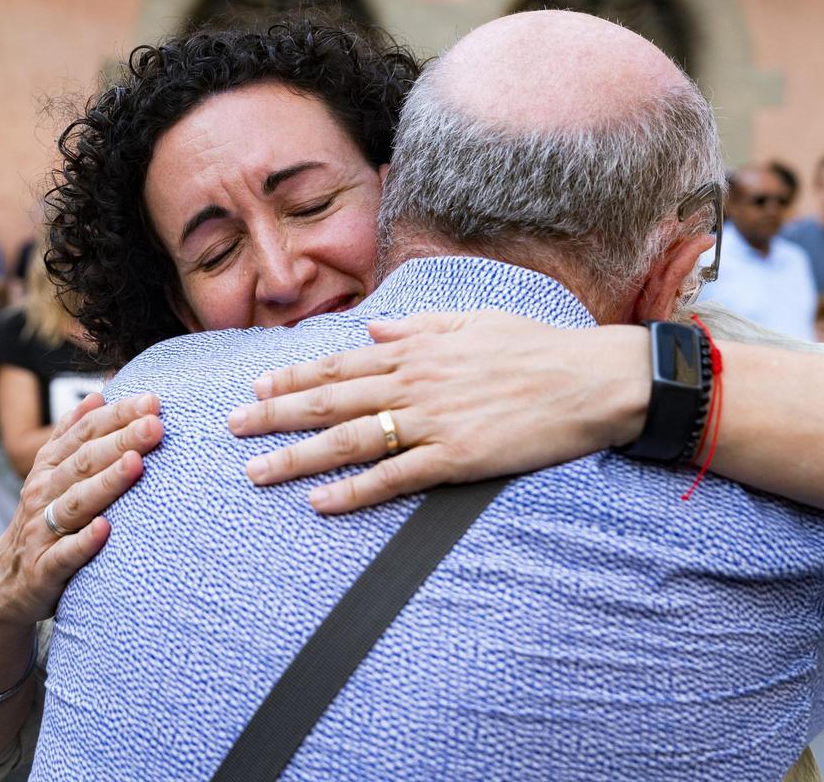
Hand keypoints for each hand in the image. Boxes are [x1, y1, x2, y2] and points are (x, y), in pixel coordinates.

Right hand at [0, 392, 163, 627]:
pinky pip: (65, 555)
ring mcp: (43, 531)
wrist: (4, 585)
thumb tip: (99, 395)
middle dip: (121, 440)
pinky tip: (105, 529)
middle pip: (85, 462)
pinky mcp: (44, 569)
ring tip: (136, 464)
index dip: (117, 415)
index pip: (85, 433)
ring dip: (107, 482)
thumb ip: (71, 435)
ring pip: (76, 502)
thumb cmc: (43, 521)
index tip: (152, 401)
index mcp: (50, 468)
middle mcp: (44, 493)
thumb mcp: (50, 475)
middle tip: (155, 424)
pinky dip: (84, 542)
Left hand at [227, 311, 649, 513]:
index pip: (341, 363)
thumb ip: (420, 326)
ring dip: (298, 456)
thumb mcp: (474, 321)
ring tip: (256, 471)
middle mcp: (414, 382)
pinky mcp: (456, 457)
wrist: (590, 379)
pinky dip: (354, 490)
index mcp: (417, 350)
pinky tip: (321, 503)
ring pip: (349, 439)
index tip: (258, 387)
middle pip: (330, 399)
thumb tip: (375, 327)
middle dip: (275, 414)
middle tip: (232, 427)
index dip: (295, 376)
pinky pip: (394, 477)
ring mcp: (432, 420)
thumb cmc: (536, 347)